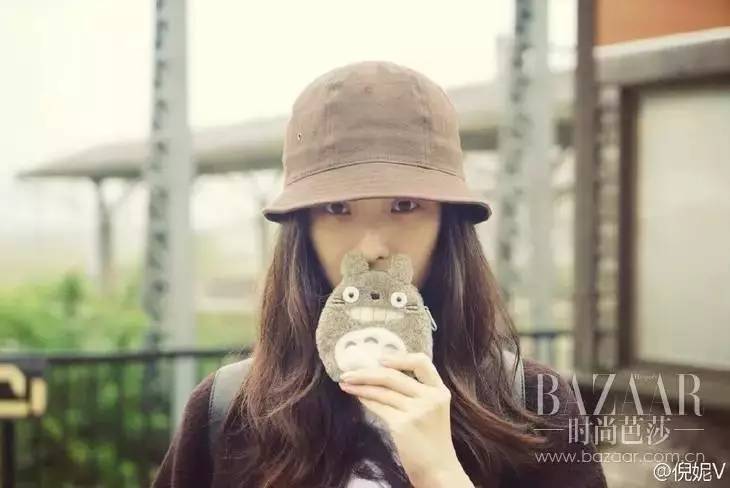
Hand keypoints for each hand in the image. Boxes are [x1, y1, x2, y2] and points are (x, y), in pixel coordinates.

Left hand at [338, 352, 473, 487]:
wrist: (438, 468)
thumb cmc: (431, 439)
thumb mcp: (432, 409)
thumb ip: (417, 391)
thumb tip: (382, 372)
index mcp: (439, 390)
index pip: (422, 362)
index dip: (399, 357)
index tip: (379, 359)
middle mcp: (430, 397)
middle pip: (393, 375)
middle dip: (367, 371)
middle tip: (348, 371)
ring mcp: (417, 411)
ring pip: (382, 390)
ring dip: (360, 385)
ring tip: (345, 382)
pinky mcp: (403, 425)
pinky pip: (379, 406)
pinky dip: (365, 399)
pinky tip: (356, 396)